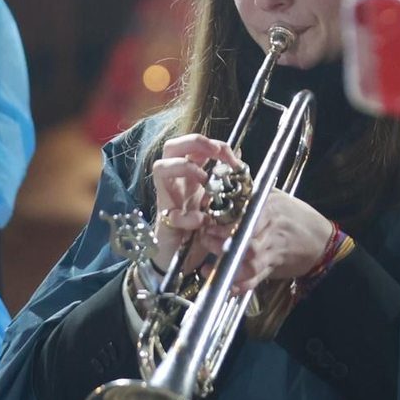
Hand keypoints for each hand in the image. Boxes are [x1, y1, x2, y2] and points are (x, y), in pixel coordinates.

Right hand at [147, 134, 242, 272]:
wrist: (183, 256)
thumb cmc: (200, 224)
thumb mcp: (217, 197)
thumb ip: (225, 177)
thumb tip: (238, 153)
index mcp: (189, 174)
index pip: (193, 145)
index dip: (213, 144)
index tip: (231, 156)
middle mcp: (175, 181)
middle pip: (171, 147)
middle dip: (194, 142)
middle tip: (215, 153)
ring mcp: (168, 198)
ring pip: (160, 168)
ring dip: (184, 168)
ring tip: (205, 180)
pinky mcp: (167, 221)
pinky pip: (172, 214)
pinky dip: (188, 216)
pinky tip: (201, 220)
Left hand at [204, 189, 334, 295]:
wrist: (323, 241)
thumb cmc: (297, 216)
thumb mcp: (277, 196)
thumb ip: (252, 191)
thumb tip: (226, 178)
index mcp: (271, 211)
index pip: (247, 219)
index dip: (226, 226)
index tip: (209, 225)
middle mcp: (272, 233)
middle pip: (245, 243)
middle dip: (220, 245)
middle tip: (205, 241)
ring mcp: (273, 253)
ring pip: (250, 265)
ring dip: (228, 269)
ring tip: (208, 268)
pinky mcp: (273, 268)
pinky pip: (255, 281)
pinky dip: (240, 287)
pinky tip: (225, 287)